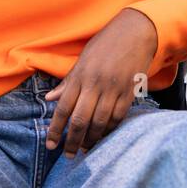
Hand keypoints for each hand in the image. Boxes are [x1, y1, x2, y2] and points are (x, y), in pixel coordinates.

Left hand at [45, 7, 157, 157]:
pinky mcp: (129, 92)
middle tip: (68, 155)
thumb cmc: (106, 44)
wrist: (136, 32)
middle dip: (72, 141)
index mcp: (81, 76)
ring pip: (100, 122)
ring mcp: (114, 89)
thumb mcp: (82, 60)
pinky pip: (118, 117)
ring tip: (85, 149)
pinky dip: (110, 129)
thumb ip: (67, 82)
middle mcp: (96, 84)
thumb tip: (50, 99)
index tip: (51, 145)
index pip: (64, 108)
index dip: (55, 129)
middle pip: (80, 120)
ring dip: (91, 139)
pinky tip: (103, 136)